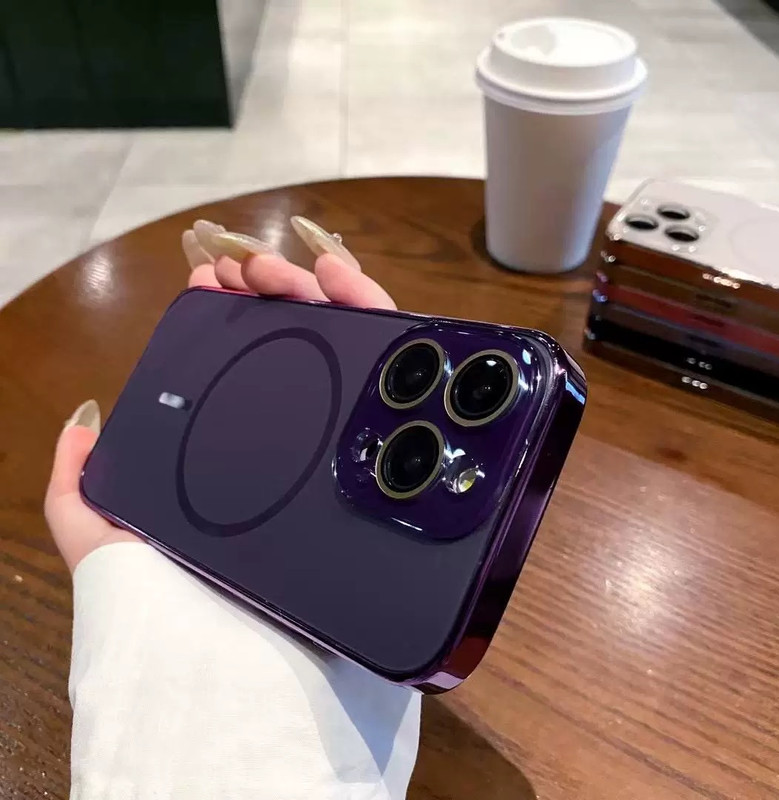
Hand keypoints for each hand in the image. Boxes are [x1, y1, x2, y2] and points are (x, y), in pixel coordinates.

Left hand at [45, 217, 395, 572]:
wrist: (234, 651)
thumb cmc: (160, 595)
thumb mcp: (97, 533)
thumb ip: (77, 482)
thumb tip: (83, 419)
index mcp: (242, 454)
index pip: (244, 365)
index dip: (230, 315)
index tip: (213, 279)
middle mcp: (297, 445)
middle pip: (298, 346)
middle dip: (274, 291)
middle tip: (251, 267)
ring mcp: (341, 443)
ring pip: (344, 344)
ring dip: (318, 287)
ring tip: (294, 262)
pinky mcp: (382, 447)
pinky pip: (387, 364)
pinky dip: (369, 307)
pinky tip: (338, 275)